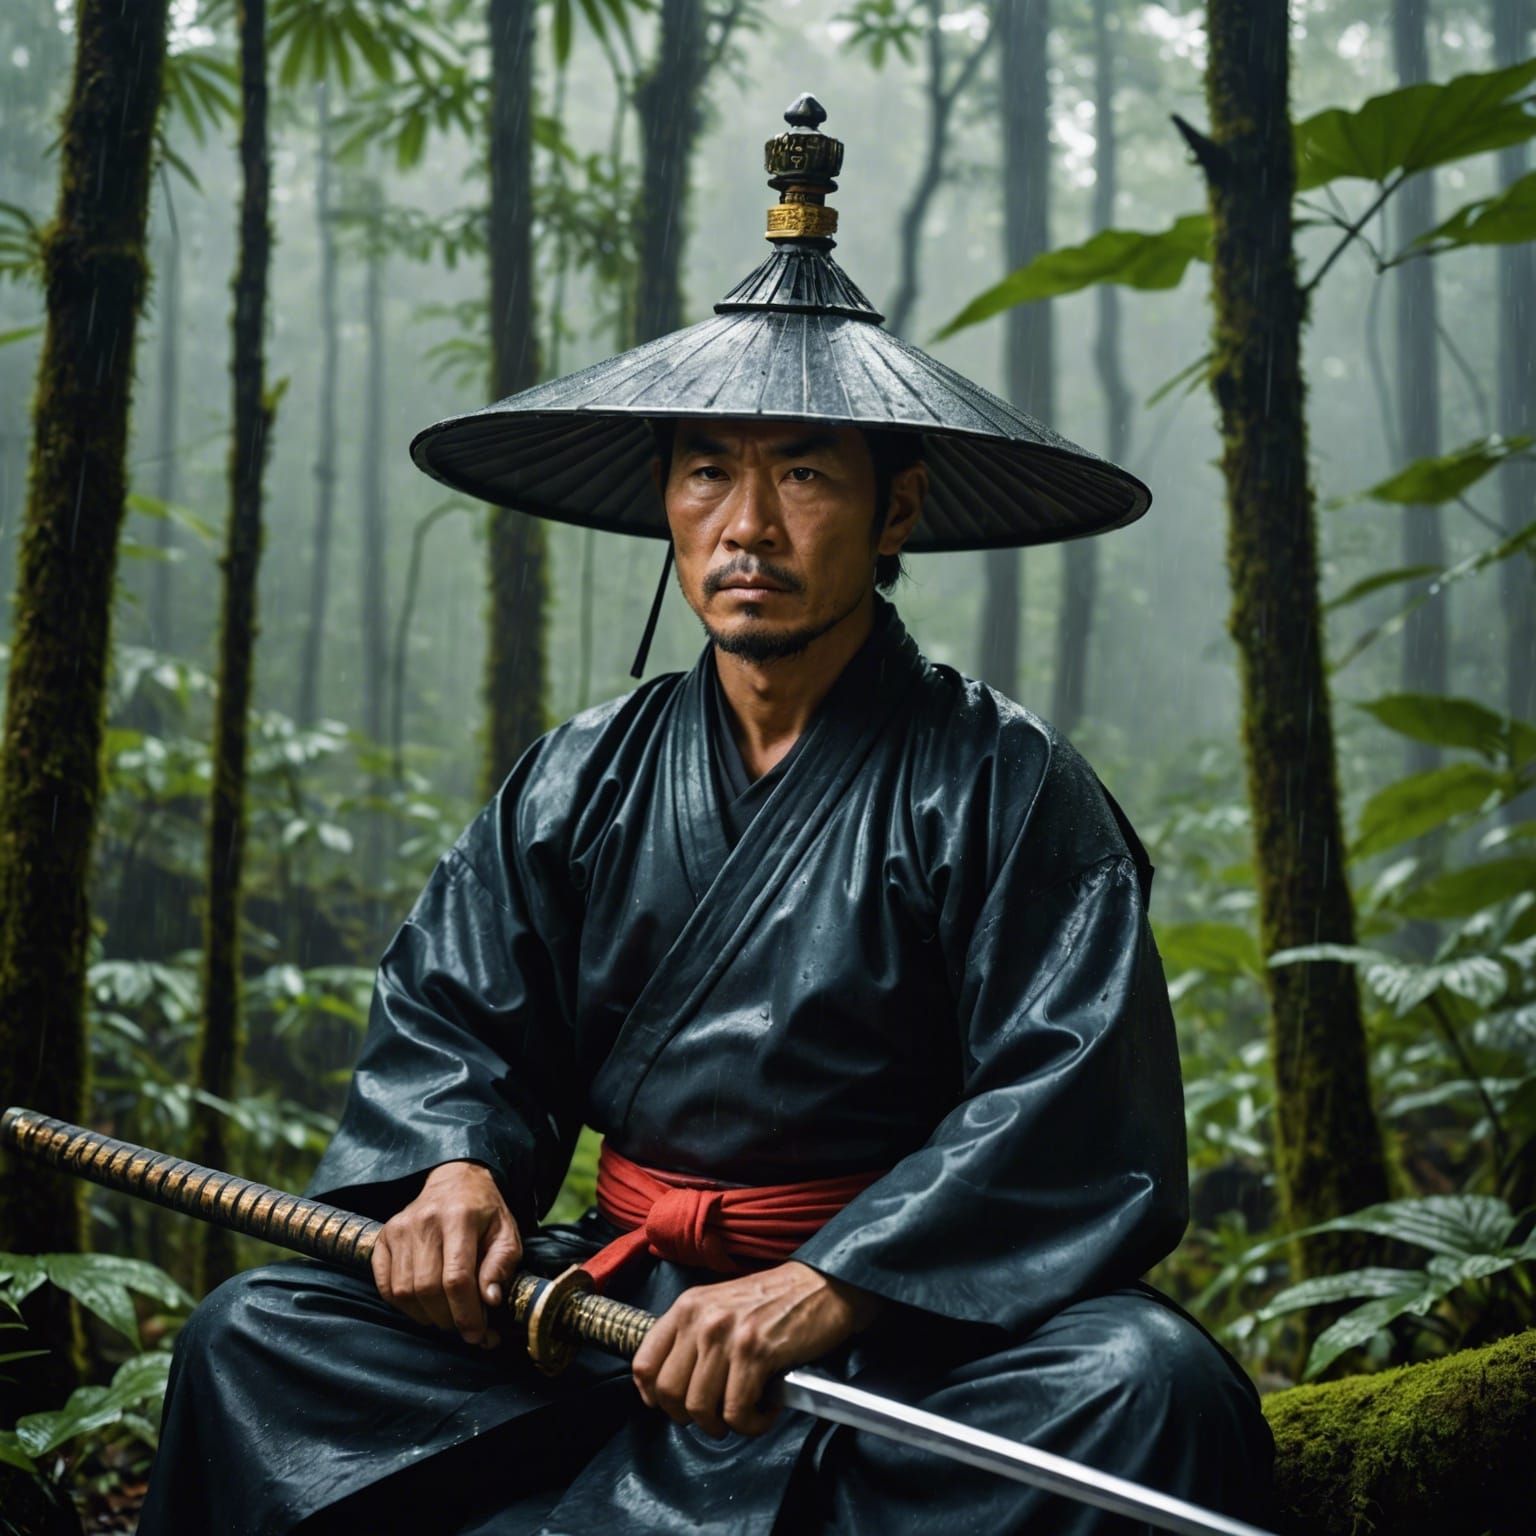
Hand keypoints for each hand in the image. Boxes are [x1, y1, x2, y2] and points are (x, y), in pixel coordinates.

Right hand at [371, 1160, 522, 1348]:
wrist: (455, 1179)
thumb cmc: (485, 1212)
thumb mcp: (507, 1233)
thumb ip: (501, 1266)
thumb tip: (489, 1301)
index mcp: (460, 1217)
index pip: (457, 1278)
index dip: (466, 1314)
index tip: (477, 1334)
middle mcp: (424, 1222)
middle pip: (427, 1289)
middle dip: (448, 1319)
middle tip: (464, 1326)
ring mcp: (400, 1229)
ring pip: (404, 1291)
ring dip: (427, 1316)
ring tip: (447, 1316)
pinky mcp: (384, 1237)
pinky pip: (385, 1285)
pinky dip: (403, 1305)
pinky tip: (424, 1305)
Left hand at [631, 1261, 880, 1437]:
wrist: (822, 1286)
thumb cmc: (773, 1302)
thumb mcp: (720, 1307)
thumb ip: (692, 1337)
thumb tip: (671, 1388)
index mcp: (687, 1307)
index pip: (644, 1364)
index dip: (655, 1397)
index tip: (676, 1408)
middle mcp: (701, 1319)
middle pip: (669, 1394)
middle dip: (692, 1417)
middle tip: (719, 1414)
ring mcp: (726, 1335)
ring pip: (700, 1408)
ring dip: (724, 1424)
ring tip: (747, 1412)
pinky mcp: (755, 1352)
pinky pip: (736, 1412)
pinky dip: (752, 1424)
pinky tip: (767, 1410)